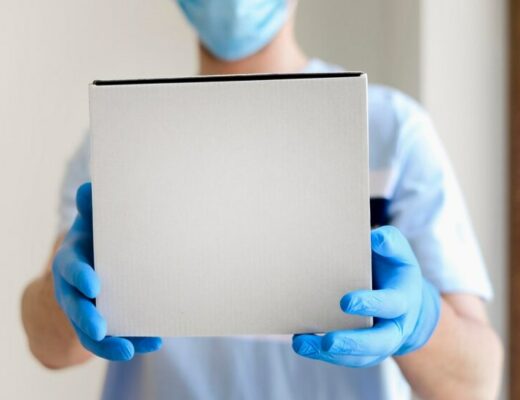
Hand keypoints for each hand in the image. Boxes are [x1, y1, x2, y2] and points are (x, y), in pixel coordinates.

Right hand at [52, 183, 161, 360]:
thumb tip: (88, 188)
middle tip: (101, 329)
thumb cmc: (96, 239)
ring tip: (129, 351)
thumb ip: (92, 211)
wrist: (91, 263)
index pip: (70, 270)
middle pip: (76, 308)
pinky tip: (154, 342)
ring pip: (92, 333)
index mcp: (71, 261)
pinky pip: (115, 337)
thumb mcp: (92, 224)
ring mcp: (88, 309)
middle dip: (87, 319)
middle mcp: (75, 290)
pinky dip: (132, 341)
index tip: (94, 285)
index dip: (80, 277)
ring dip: (109, 343)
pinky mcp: (105, 321)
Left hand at [292, 226, 440, 367]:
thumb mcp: (398, 253)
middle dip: (353, 343)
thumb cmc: (393, 270)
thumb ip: (390, 243)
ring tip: (302, 344)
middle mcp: (395, 327)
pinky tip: (302, 344)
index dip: (371, 304)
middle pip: (379, 343)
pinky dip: (322, 354)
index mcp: (404, 301)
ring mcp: (380, 344)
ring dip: (330, 354)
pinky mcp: (364, 352)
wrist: (404, 298)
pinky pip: (345, 359)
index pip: (392, 305)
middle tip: (328, 341)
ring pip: (359, 357)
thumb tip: (376, 239)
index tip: (345, 302)